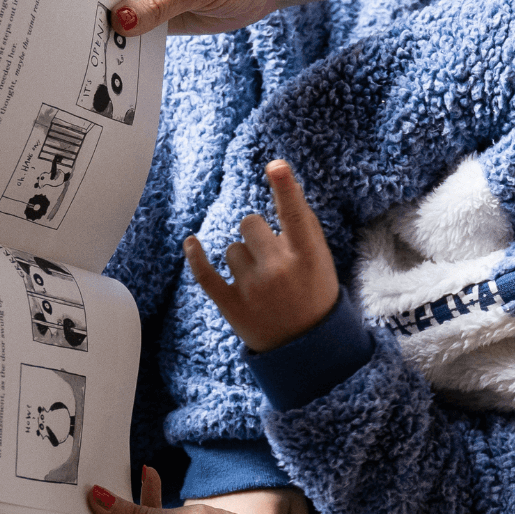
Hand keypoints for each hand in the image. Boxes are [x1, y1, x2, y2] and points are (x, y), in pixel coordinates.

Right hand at [72, 0, 298, 36]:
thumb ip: (160, 2)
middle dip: (73, 5)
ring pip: (102, 11)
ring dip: (94, 31)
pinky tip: (107, 69)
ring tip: (76, 58)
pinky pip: (126, 32)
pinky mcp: (150, 15)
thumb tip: (119, 22)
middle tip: (56, 35)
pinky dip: (118, 47)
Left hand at [184, 159, 339, 352]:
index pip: (296, 216)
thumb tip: (287, 187)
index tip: (276, 165)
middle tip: (272, 256)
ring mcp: (253, 289)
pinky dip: (196, 257)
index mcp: (307, 257)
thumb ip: (305, 227)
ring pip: (231, 248)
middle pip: (250, 223)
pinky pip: (205, 273)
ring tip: (261, 282)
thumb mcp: (322, 261)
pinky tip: (191, 243)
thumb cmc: (315, 295)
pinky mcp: (231, 305)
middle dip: (257, 234)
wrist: (306, 348)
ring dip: (243, 258)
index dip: (286, 188)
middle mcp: (279, 270)